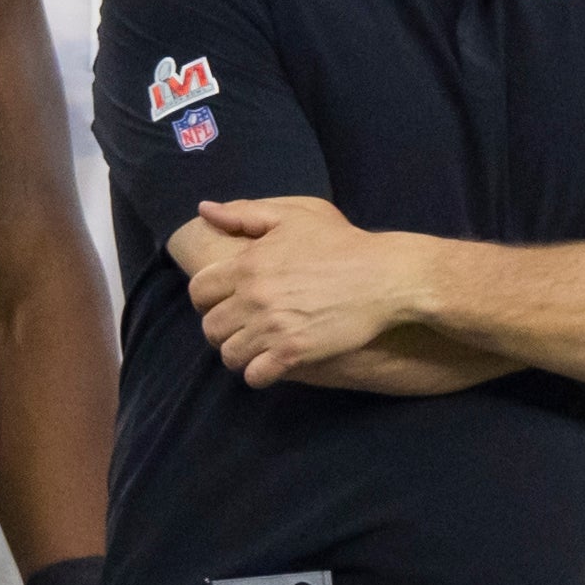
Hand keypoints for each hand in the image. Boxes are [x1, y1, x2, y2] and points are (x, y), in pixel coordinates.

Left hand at [187, 196, 414, 386]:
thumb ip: (245, 213)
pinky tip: (273, 364)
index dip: (208, 300)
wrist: (386, 277)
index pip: (199, 291)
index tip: (226, 302)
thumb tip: (204, 210)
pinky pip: (255, 375)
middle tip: (244, 328)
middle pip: (211, 327)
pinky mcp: (293, 352)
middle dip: (223, 329)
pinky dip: (259, 374)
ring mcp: (272, 327)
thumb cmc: (343, 243)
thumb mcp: (295, 215)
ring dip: (241, 353)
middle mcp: (254, 297)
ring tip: (258, 347)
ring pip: (230, 354)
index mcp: (248, 263)